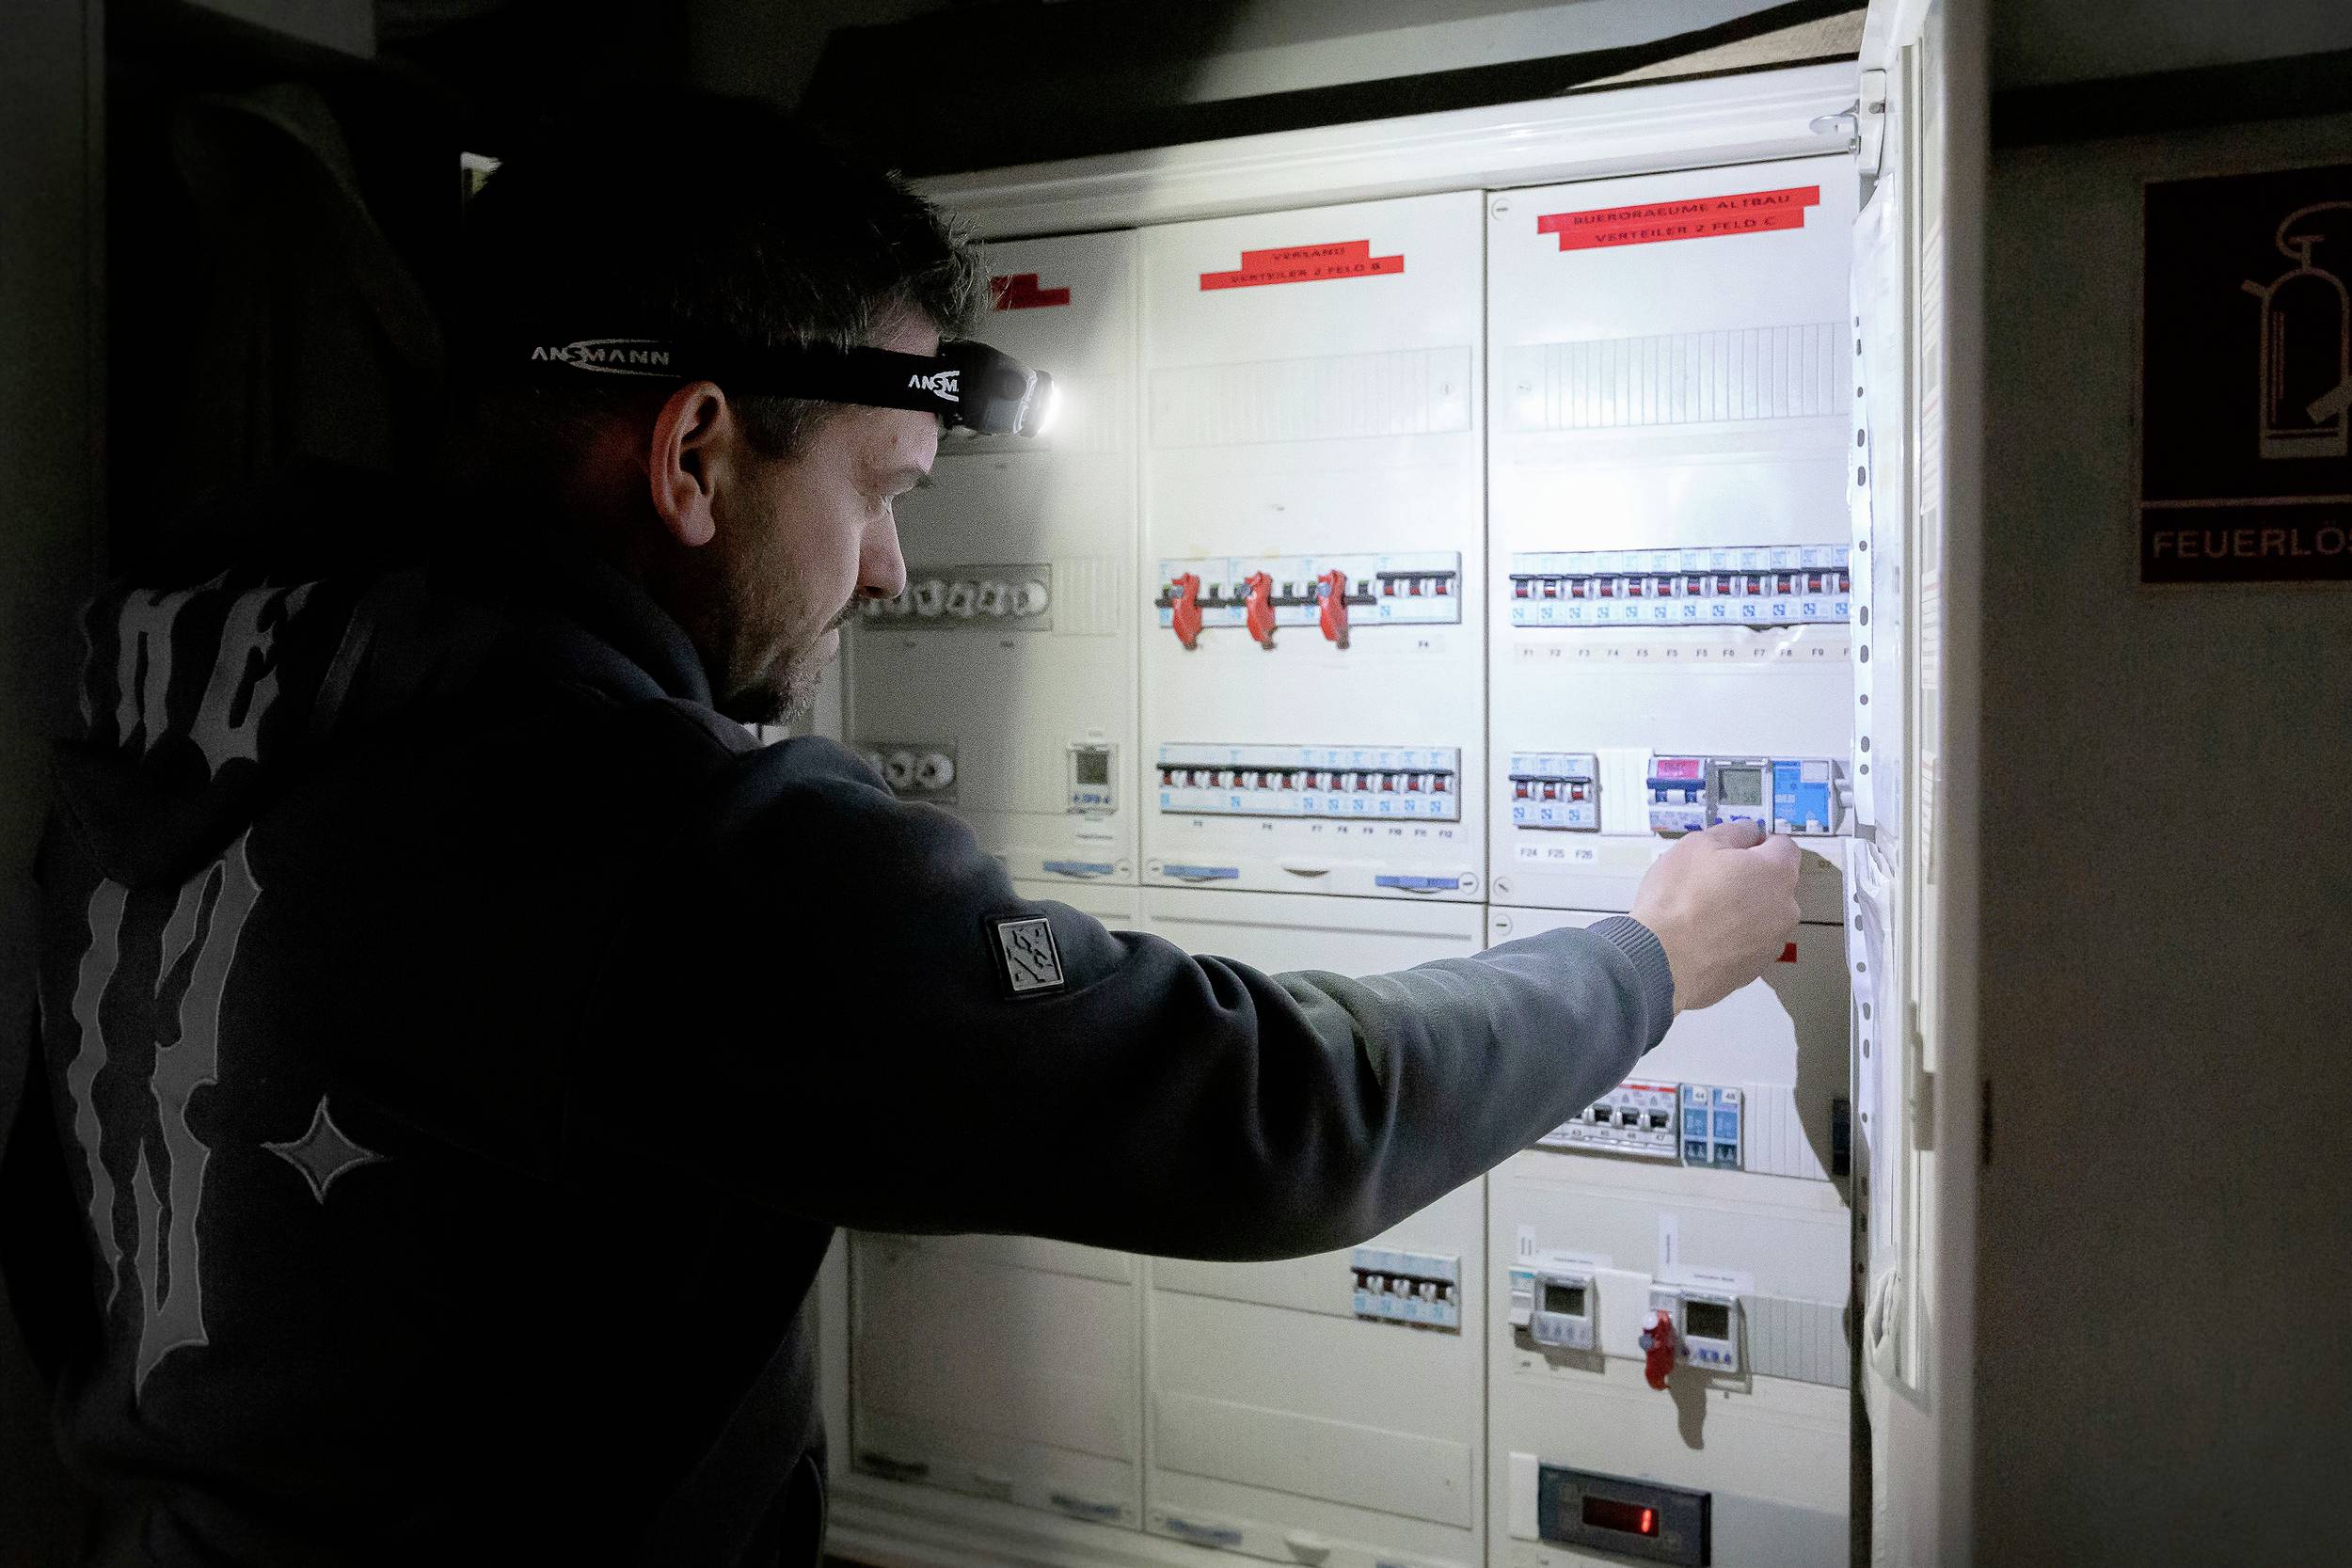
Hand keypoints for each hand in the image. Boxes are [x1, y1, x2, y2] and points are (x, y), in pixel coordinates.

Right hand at [1628, 821, 1802, 1013]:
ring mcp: (1772, 943)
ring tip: (1702, 916)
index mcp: (1777, 873)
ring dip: (1742, 911)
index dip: (1757, 843)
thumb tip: (1749, 832)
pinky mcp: (1755, 970)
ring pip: (1762, 916)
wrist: (1661, 961)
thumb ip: (1732, 832)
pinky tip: (1702, 940)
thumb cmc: (1679, 896)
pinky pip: (1748, 944)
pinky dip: (1732, 939)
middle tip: (1710, 882)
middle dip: (1750, 879)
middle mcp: (1785, 909)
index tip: (1730, 850)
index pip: (1784, 846)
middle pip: (1774, 884)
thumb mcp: (1698, 845)